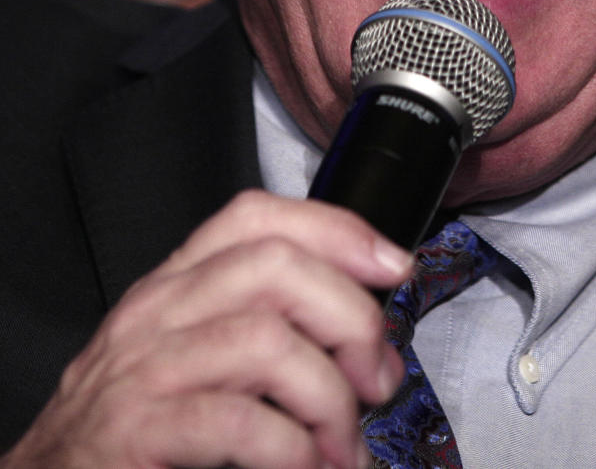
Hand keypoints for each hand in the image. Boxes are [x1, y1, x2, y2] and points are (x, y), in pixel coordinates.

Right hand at [1, 190, 412, 468]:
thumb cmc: (134, 427)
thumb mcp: (192, 355)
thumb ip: (261, 326)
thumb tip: (364, 336)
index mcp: (175, 283)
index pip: (256, 217)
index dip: (337, 228)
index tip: (394, 266)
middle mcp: (157, 310)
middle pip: (276, 267)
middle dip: (350, 316)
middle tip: (377, 379)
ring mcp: (143, 368)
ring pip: (266, 340)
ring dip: (328, 397)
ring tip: (344, 447)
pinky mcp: (136, 430)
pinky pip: (238, 422)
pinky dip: (292, 447)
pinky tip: (307, 466)